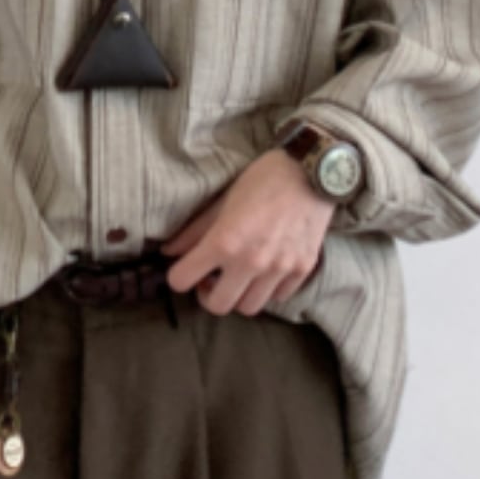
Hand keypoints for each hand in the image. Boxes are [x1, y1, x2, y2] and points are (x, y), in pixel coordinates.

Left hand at [159, 148, 334, 316]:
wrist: (311, 171)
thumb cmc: (261, 180)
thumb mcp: (221, 200)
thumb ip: (194, 230)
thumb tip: (169, 251)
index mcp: (224, 242)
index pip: (182, 280)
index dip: (177, 276)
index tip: (184, 269)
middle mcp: (251, 262)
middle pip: (218, 306)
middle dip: (207, 294)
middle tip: (210, 278)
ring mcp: (279, 269)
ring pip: (249, 307)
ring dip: (238, 294)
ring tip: (238, 275)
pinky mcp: (303, 270)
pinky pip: (278, 297)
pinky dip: (267, 289)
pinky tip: (264, 271)